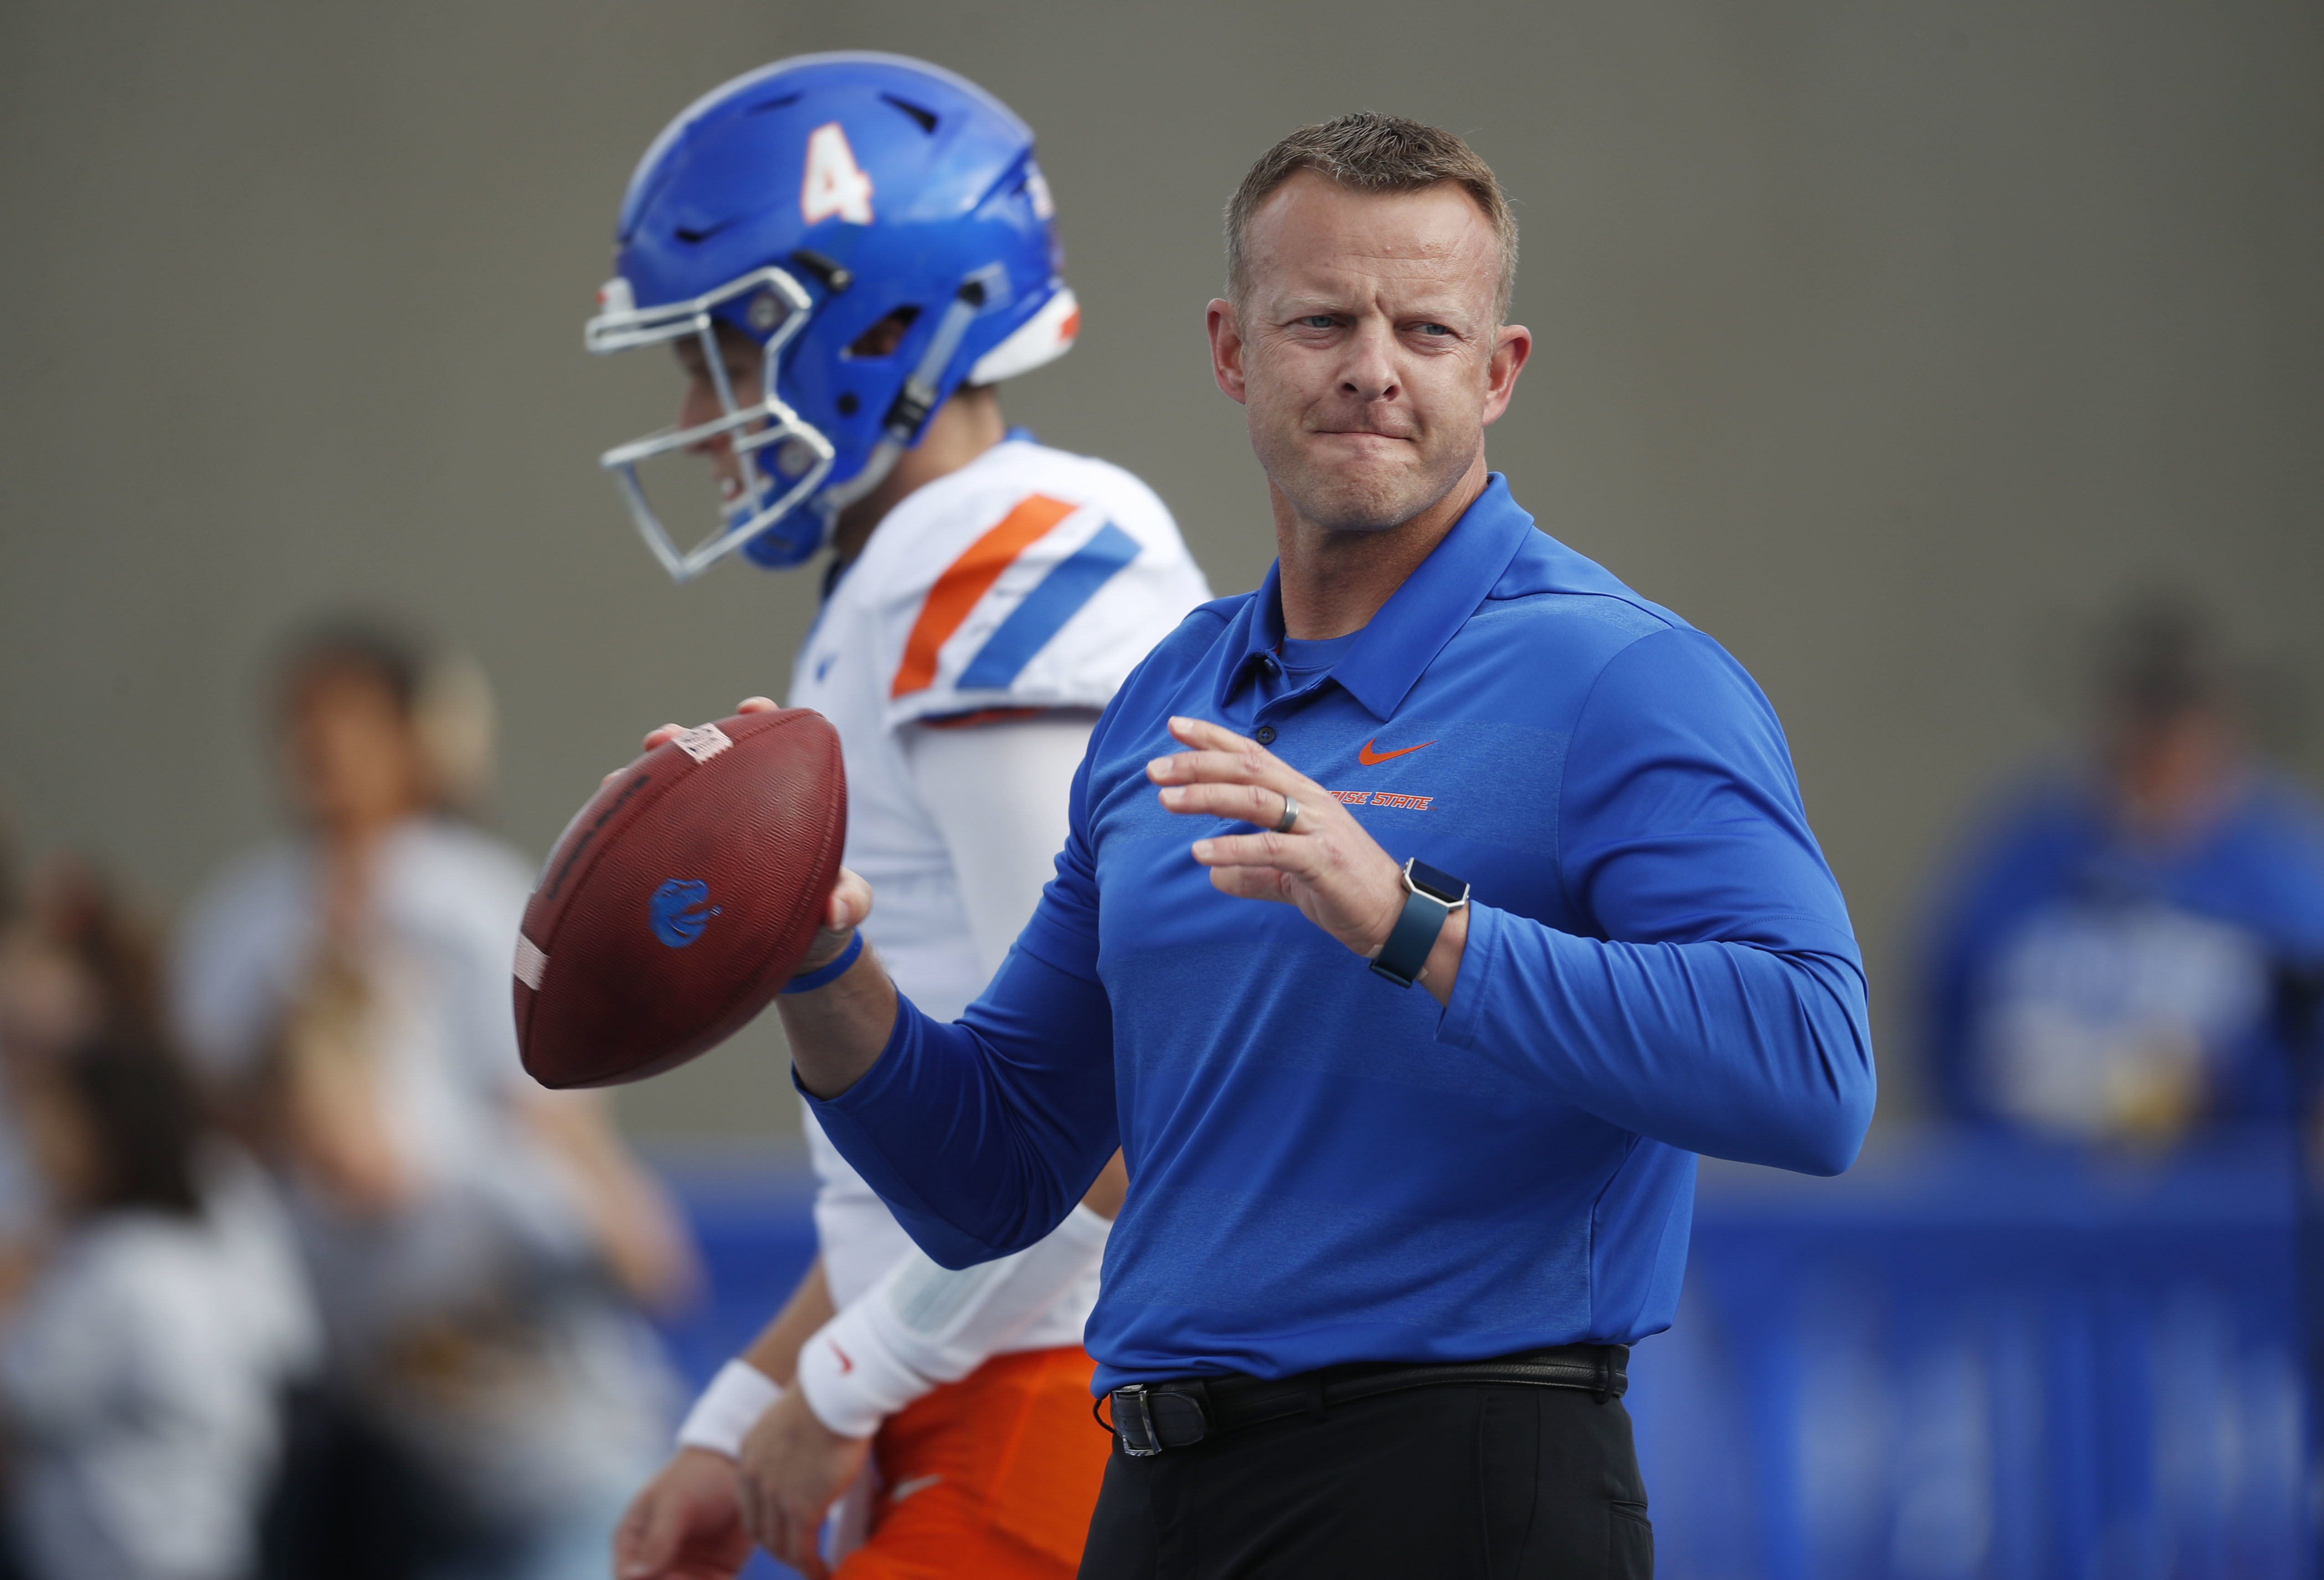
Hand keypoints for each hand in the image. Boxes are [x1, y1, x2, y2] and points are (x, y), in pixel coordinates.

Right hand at [612, 1448, 751, 1579]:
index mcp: (633, 1543)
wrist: (736, 1467)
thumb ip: (657, 1540)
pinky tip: (725, 1576)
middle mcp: (656, 1563)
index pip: (628, 1578)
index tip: (673, 1574)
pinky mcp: (715, 1574)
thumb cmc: (696, 1477)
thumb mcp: (675, 1503)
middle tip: (691, 1575)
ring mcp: (685, 1570)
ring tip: (711, 1574)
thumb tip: (632, 1577)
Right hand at [631, 697, 874, 973]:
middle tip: (664, 737)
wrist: (786, 955)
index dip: (759, 719)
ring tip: (616, 780)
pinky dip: (622, 831)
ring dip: (638, 782)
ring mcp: (696, 834)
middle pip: (704, 762)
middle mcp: (731, 809)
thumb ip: (852, 902)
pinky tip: (599, 831)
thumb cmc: (818, 915)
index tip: (752, 708)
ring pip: (662, 797)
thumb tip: (838, 911)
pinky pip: (641, 842)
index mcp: (778, 801)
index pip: (769, 746)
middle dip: (682, 743)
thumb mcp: (842, 909)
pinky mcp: (669, 865)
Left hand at [735, 1387, 873, 1579]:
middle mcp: (754, 1476)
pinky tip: (825, 1572)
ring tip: (815, 1567)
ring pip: (778, 1545)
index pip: (749, 1502)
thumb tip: (812, 1456)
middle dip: (778, 1546)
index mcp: (750, 1452)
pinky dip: (812, 1568)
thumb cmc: (829, 1394)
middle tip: (801, 1554)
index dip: (766, 1521)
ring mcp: (775, 1495)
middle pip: (757, 1529)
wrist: (836, 1391)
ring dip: (795, 1560)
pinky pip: (801, 1551)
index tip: (785, 1530)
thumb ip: (793, 1444)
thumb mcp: (794, 1419)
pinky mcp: (801, 1508)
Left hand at [1148, 716, 1466, 999]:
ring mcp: (1319, 828)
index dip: (1214, 738)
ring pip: (1255, 799)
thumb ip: (1254, 871)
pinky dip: (1233, 849)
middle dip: (1197, 763)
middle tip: (1155, 768)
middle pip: (1248, 768)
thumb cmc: (1346, 889)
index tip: (1175, 726)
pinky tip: (1201, 855)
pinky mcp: (1323, 860)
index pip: (1254, 755)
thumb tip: (1214, 875)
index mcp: (1304, 795)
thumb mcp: (1290, 876)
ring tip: (1166, 800)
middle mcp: (1311, 801)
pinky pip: (1271, 848)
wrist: (1397, 917)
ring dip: (1207, 796)